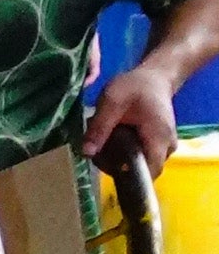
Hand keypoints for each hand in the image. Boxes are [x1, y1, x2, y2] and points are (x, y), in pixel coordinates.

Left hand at [85, 58, 183, 177]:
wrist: (154, 77)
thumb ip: (100, 127)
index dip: (127, 176)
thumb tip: (87, 152)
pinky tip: (113, 139)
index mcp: (159, 138)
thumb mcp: (112, 101)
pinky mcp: (158, 146)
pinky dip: (124, 154)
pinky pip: (140, 158)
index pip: (149, 173)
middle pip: (142, 171)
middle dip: (116, 165)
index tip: (105, 164)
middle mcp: (167, 147)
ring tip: (105, 140)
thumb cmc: (135, 86)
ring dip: (118, 159)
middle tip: (99, 148)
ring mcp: (165, 148)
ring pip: (139, 166)